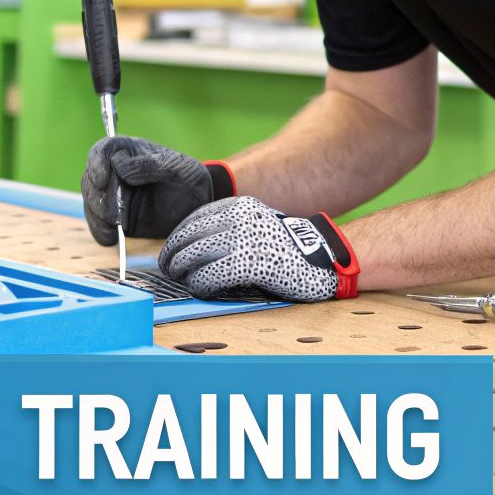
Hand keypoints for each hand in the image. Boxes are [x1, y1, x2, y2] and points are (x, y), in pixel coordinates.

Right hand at [81, 136, 234, 245]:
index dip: (97, 163)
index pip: (105, 150)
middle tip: (113, 214)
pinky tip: (111, 238)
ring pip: (91, 202)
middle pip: (91, 178)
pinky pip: (98, 223)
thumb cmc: (190, 181)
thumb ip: (150, 164)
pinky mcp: (115, 218)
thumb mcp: (178, 168)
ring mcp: (113, 196)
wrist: (198, 211)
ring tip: (113, 228)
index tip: (103, 180)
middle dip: (98, 197)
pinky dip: (100, 230)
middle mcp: (116, 172)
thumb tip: (120, 165)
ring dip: (97, 215)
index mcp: (130, 152)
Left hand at [158, 196, 359, 301]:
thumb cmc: (287, 248)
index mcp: (241, 206)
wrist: (324, 260)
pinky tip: (202, 289)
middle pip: (190, 237)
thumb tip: (191, 244)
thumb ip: (230, 226)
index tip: (172, 250)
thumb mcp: (258, 223)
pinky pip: (210, 276)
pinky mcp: (250, 264)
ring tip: (183, 280)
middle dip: (174, 255)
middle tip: (170, 269)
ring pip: (195, 256)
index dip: (178, 237)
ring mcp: (245, 241)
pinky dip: (200, 284)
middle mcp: (240, 219)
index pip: (195, 219)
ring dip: (183, 271)